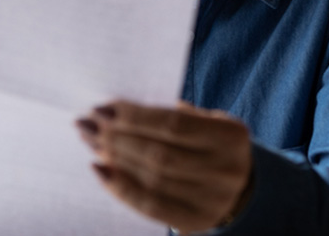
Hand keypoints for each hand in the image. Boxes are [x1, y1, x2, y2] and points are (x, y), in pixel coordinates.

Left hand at [76, 100, 253, 233]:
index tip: (101, 108)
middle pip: (158, 154)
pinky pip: (151, 205)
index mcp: (229, 135)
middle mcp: (225, 169)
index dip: (133, 116)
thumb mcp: (205, 122)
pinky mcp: (195, 220)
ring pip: (152, 179)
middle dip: (116, 137)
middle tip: (87, 125)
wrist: (241, 188)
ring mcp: (212, 199)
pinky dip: (121, 188)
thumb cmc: (210, 145)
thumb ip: (170, 116)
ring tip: (92, 143)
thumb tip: (113, 111)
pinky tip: (100, 170)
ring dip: (115, 159)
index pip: (172, 124)